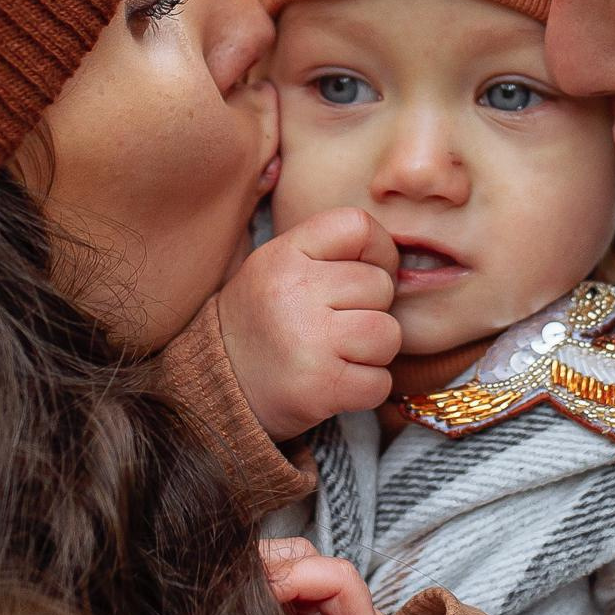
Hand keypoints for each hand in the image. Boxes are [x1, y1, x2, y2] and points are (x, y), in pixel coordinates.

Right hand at [218, 210, 399, 438]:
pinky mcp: (320, 387)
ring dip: (373, 351)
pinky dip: (366, 388)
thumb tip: (397, 257)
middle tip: (337, 324)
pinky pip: (380, 382)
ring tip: (338, 354)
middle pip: (380, 285)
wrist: (217, 388)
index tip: (365, 272)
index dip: (379, 250)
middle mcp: (294, 292)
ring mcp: (308, 341)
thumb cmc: (263, 323)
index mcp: (283, 255)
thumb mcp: (278, 268)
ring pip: (388, 334)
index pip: (358, 226)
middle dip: (371, 308)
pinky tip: (336, 382)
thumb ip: (329, 253)